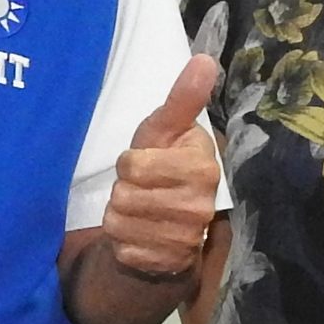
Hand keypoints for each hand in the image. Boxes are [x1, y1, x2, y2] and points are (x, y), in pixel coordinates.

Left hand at [100, 56, 220, 280]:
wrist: (170, 224)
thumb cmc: (163, 167)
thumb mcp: (166, 131)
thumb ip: (183, 99)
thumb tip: (205, 59)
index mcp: (203, 168)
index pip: (133, 165)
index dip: (129, 163)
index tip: (145, 162)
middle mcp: (201, 206)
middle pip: (124, 195)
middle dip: (123, 190)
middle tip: (141, 190)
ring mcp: (186, 238)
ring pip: (119, 221)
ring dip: (119, 216)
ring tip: (139, 212)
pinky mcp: (169, 263)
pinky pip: (123, 249)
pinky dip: (123, 242)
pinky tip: (140, 236)